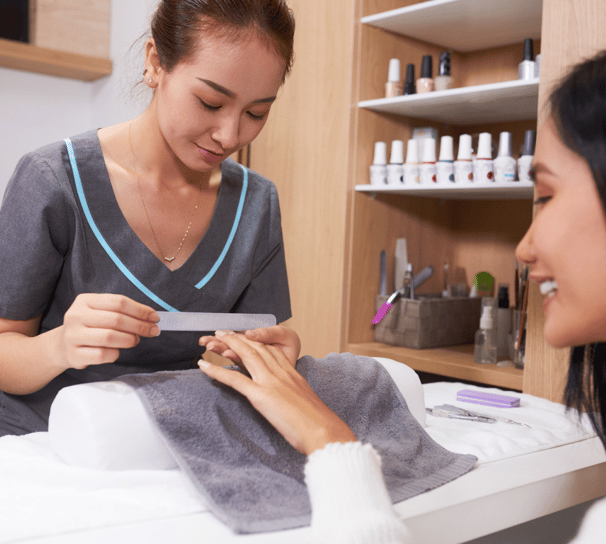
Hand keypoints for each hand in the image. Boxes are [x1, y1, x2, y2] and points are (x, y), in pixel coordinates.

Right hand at [55, 294, 159, 369]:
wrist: (61, 346)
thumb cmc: (89, 327)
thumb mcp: (100, 312)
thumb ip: (122, 312)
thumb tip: (150, 318)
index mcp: (85, 301)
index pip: (118, 302)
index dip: (140, 310)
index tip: (154, 317)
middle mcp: (76, 316)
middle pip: (116, 319)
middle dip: (140, 326)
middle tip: (152, 331)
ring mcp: (73, 336)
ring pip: (110, 337)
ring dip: (129, 340)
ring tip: (135, 340)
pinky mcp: (74, 354)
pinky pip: (102, 355)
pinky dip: (115, 354)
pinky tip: (116, 351)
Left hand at [198, 331, 355, 455]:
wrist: (323, 431)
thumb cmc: (318, 423)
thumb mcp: (306, 402)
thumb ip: (295, 396)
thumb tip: (289, 402)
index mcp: (292, 372)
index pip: (270, 349)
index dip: (255, 341)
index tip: (245, 336)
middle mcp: (281, 372)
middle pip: (256, 347)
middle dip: (238, 337)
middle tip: (223, 332)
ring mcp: (270, 382)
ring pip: (245, 355)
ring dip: (226, 345)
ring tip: (212, 340)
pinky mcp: (261, 395)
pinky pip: (235, 379)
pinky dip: (217, 371)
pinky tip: (204, 366)